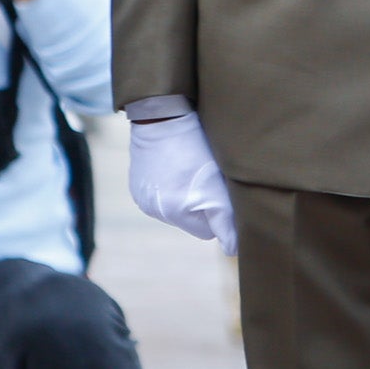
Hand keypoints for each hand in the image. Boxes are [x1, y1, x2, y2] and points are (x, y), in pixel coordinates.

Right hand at [127, 111, 237, 252]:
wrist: (161, 118)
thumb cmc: (199, 145)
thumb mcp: (220, 179)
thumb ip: (227, 218)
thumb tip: (233, 250)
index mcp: (179, 210)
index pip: (209, 232)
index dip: (219, 213)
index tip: (221, 193)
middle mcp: (158, 210)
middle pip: (192, 223)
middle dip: (202, 207)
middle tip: (206, 178)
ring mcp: (144, 200)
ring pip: (176, 212)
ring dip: (185, 199)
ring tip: (189, 171)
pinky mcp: (137, 191)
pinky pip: (160, 202)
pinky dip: (169, 191)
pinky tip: (173, 169)